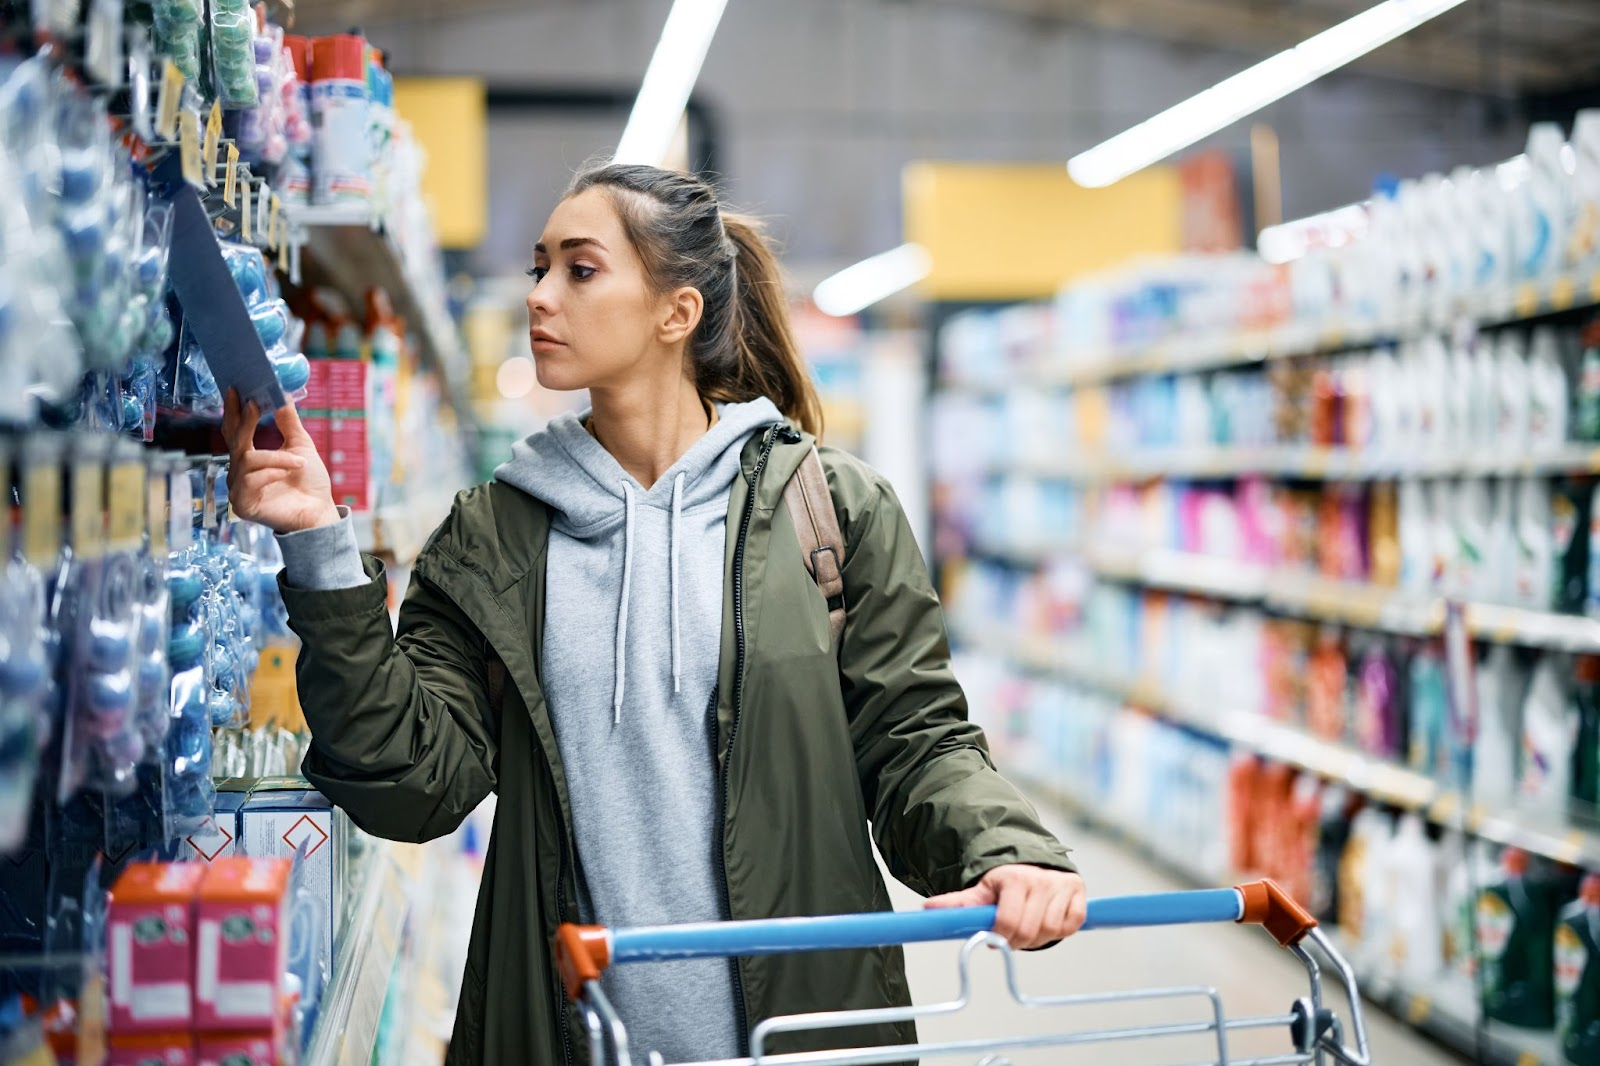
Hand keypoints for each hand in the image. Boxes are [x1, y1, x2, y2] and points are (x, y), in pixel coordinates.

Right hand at [221, 388, 337, 534]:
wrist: (320, 511)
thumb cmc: (309, 481)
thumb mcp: (300, 445)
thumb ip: (288, 421)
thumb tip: (283, 393)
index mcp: (249, 457)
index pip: (235, 430)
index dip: (233, 410)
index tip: (235, 389)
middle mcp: (239, 472)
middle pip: (235, 441)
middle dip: (245, 421)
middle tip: (255, 403)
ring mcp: (239, 489)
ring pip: (247, 461)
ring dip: (276, 458)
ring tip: (299, 462)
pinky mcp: (243, 505)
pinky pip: (250, 482)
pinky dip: (270, 474)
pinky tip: (284, 476)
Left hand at [924, 865, 1086, 949]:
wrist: (1031, 860)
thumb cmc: (1002, 882)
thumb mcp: (980, 891)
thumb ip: (957, 903)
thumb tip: (928, 910)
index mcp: (1013, 878)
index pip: (1008, 923)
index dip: (1000, 938)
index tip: (996, 938)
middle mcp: (1040, 879)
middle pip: (1030, 931)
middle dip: (1017, 941)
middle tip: (1010, 936)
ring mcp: (1062, 884)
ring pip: (1052, 930)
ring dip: (1038, 937)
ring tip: (1028, 927)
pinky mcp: (1078, 891)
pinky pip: (1072, 924)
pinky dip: (1060, 929)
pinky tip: (1047, 920)